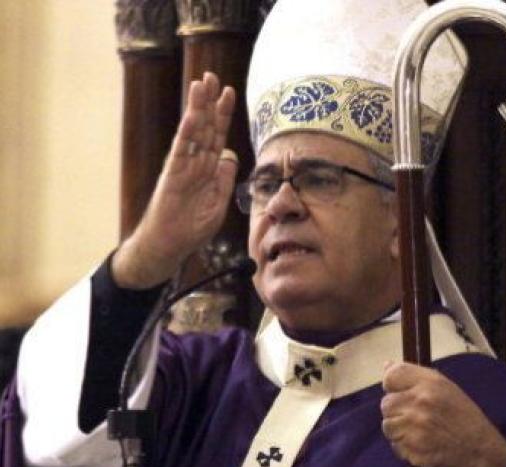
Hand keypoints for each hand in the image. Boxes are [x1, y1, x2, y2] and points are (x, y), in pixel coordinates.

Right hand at [113, 72, 237, 288]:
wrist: (170, 246)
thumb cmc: (192, 228)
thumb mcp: (218, 203)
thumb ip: (225, 180)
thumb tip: (231, 155)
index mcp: (208, 169)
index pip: (218, 136)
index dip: (223, 115)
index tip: (229, 92)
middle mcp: (195, 163)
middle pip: (205, 127)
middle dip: (210, 102)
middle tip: (212, 76)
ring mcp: (183, 168)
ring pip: (192, 133)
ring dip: (197, 108)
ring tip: (200, 84)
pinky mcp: (172, 176)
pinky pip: (180, 151)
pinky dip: (186, 133)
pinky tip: (192, 115)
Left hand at [381, 362, 505, 466]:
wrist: (481, 452)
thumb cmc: (464, 418)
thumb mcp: (446, 388)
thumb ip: (415, 376)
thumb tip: (386, 365)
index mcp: (431, 384)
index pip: (392, 375)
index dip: (391, 384)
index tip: (398, 391)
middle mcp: (421, 402)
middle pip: (386, 403)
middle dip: (396, 411)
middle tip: (414, 417)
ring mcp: (415, 427)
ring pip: (387, 425)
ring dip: (398, 430)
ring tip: (418, 431)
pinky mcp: (413, 449)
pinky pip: (395, 445)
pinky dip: (404, 446)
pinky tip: (421, 444)